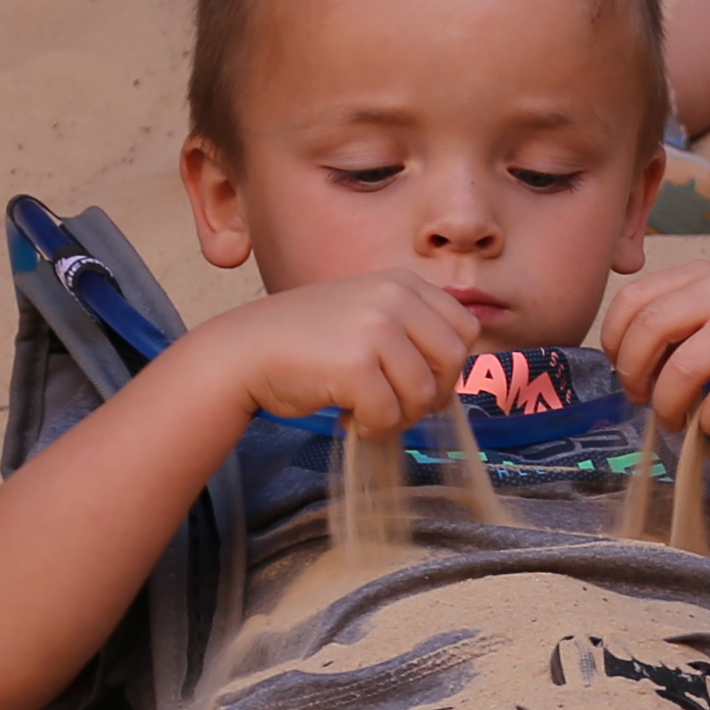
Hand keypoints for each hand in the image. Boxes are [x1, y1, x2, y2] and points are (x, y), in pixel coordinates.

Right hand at [200, 272, 489, 432]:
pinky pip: (388, 414)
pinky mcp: (355, 364)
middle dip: (431, 396)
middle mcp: (393, 297)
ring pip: (423, 393)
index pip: (464, 329)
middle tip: (397, 406)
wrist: (245, 351)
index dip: (449, 366)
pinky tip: (349, 419)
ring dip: (399, 416)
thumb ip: (410, 329)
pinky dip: (373, 428)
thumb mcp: (365, 313)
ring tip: (367, 412)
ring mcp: (375, 327)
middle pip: (453, 361)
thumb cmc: (306, 342)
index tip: (418, 382)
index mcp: (402, 282)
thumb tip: (456, 376)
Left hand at [606, 263, 709, 436]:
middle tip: (642, 399)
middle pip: (648, 331)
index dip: (615, 341)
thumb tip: (628, 362)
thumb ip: (682, 319)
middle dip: (633, 375)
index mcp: (704, 274)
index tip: (623, 368)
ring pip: (680, 370)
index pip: (632, 299)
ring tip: (675, 421)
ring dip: (667, 406)